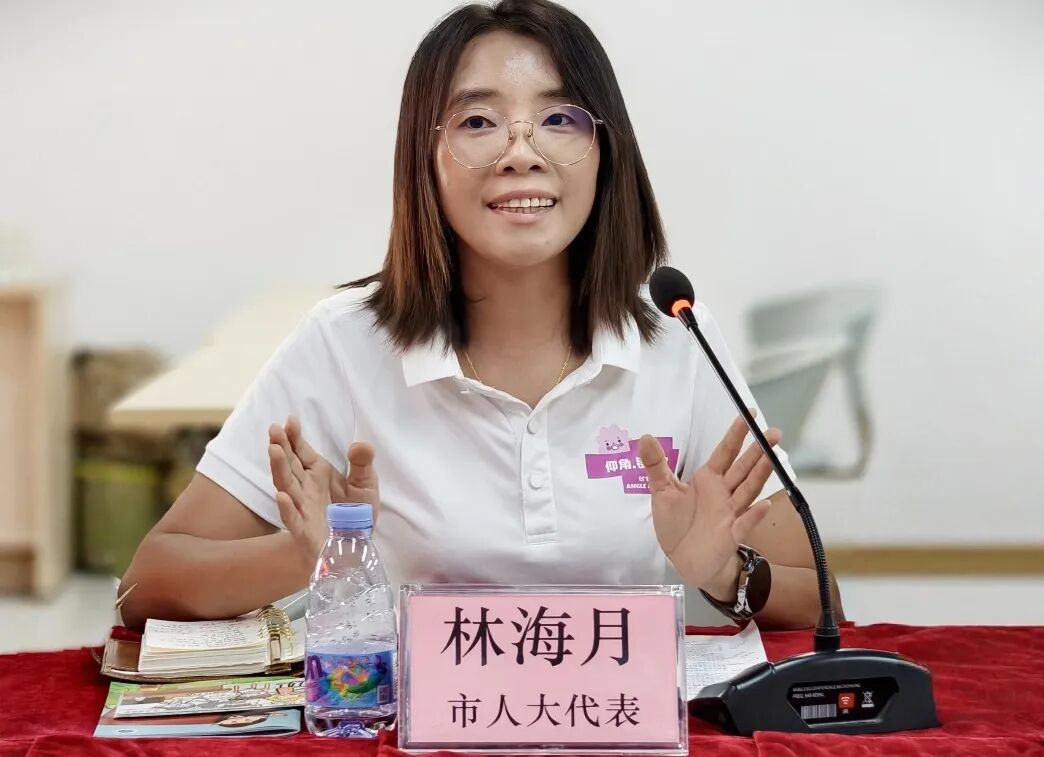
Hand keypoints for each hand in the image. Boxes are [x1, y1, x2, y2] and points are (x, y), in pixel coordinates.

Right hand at [268, 416, 379, 574]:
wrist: (354, 548)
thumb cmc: (355, 514)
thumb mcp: (365, 484)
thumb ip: (362, 463)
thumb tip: (360, 444)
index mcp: (318, 474)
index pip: (302, 452)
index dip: (294, 437)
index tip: (290, 420)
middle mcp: (306, 489)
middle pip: (289, 465)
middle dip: (281, 447)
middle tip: (273, 429)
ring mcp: (303, 509)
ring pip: (287, 486)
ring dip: (279, 469)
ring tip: (274, 450)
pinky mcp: (305, 531)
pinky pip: (293, 520)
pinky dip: (287, 508)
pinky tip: (283, 496)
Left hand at [638, 412, 779, 596]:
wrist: (683, 560)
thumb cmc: (676, 524)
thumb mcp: (661, 491)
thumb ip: (655, 465)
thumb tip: (645, 436)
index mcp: (708, 479)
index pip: (725, 452)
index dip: (737, 434)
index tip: (750, 414)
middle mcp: (724, 492)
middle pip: (743, 468)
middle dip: (758, 450)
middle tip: (773, 432)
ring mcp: (730, 513)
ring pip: (748, 489)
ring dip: (760, 474)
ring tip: (772, 456)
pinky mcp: (730, 535)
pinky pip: (744, 524)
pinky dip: (754, 515)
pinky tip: (764, 504)